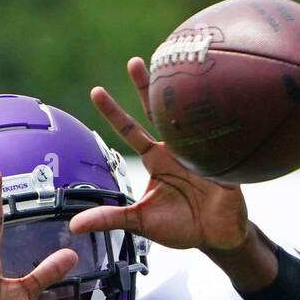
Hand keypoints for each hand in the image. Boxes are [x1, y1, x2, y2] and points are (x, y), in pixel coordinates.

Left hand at [69, 57, 250, 252]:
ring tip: (176, 68)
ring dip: (184, 95)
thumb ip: (110, 218)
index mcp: (156, 159)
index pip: (130, 130)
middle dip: (146, 87)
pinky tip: (215, 101)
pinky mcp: (224, 164)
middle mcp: (176, 149)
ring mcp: (201, 153)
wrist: (217, 237)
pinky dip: (217, 125)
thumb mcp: (140, 222)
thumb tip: (75, 225)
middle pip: (158, 112)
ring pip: (190, 117)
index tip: (95, 91)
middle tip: (133, 62)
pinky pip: (220, 143)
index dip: (113, 112)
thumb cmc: (179, 227)